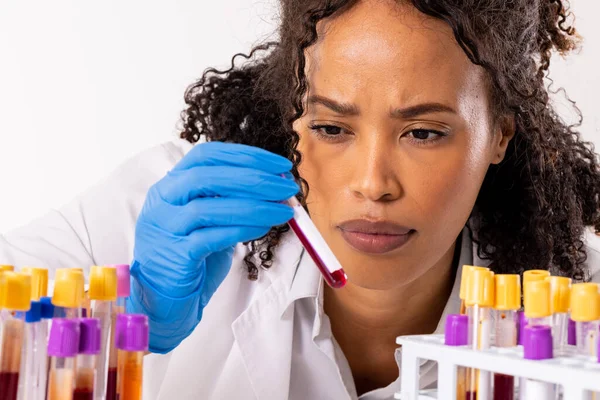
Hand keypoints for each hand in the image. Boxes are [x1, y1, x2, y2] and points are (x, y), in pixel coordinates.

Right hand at [127, 141, 298, 352]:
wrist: (162, 297)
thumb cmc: (190, 254)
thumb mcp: (206, 218)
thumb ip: (229, 198)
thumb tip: (274, 185)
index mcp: (170, 184)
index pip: (207, 155)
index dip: (246, 156)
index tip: (279, 165)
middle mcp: (163, 200)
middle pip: (209, 177)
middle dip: (254, 179)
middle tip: (286, 187)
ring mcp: (166, 227)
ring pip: (210, 207)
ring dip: (255, 206)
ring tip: (284, 210)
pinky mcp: (176, 255)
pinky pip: (213, 237)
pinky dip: (243, 229)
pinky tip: (264, 228)